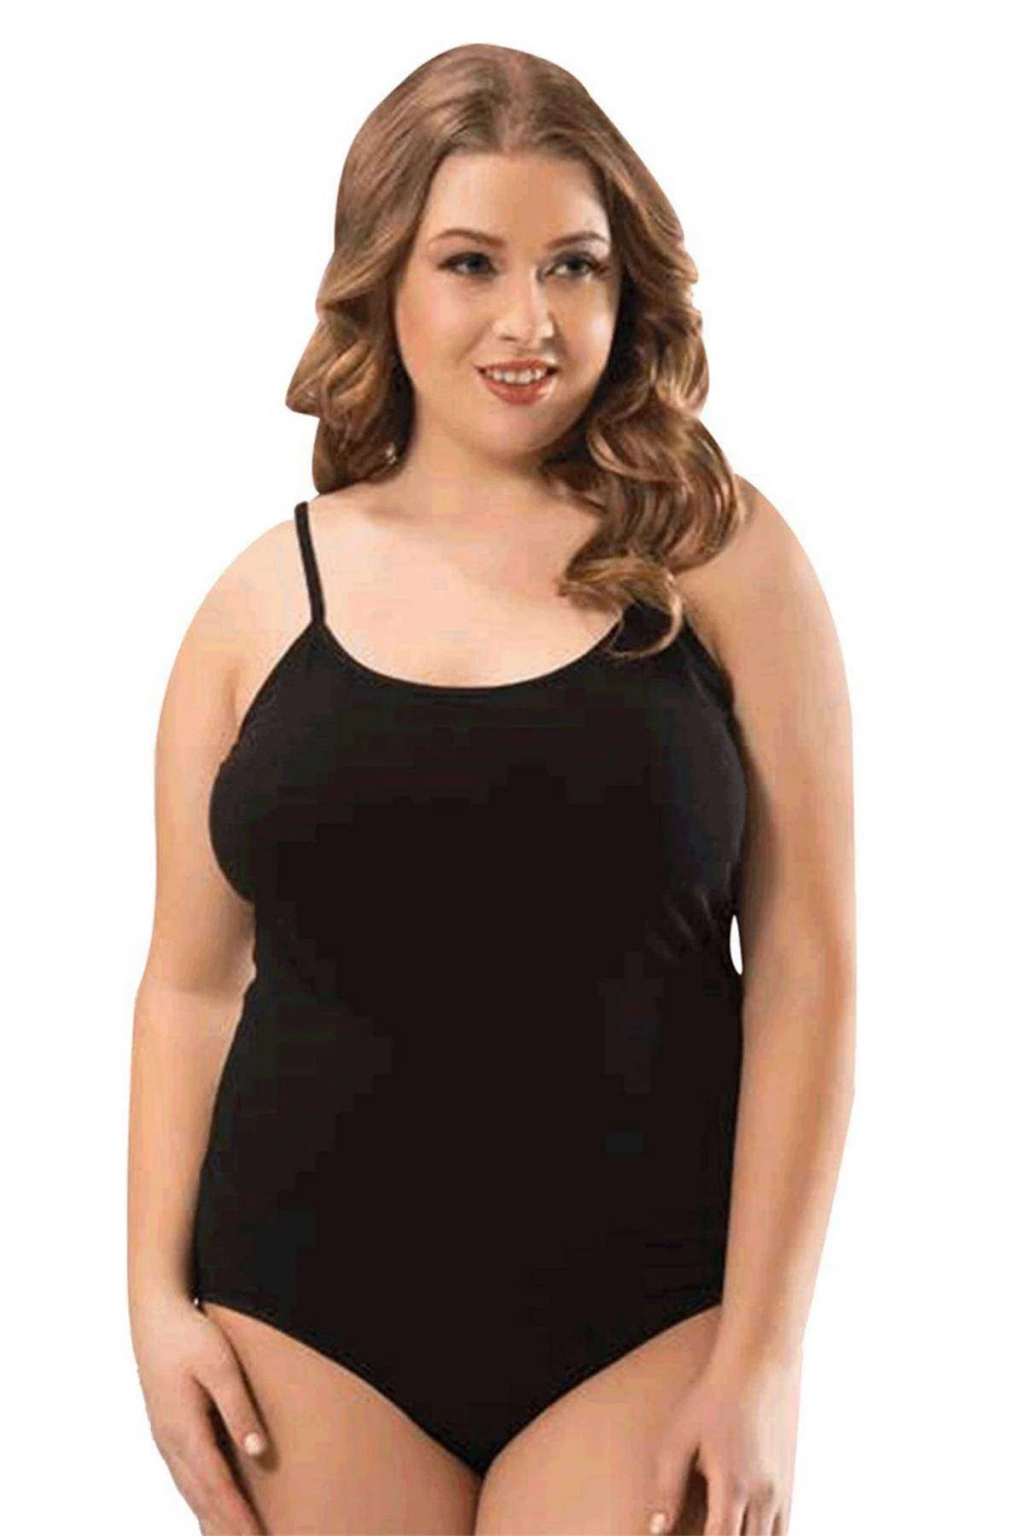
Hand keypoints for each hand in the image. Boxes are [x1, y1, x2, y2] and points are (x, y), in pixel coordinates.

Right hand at [132, 1290, 267, 1534]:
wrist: (154, 1314)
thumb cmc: (191, 1334)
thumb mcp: (221, 1366)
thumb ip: (238, 1409)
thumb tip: (258, 1452)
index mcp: (184, 1430)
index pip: (217, 1487)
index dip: (238, 1517)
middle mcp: (171, 1443)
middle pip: (202, 1498)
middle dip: (225, 1529)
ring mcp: (165, 1439)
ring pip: (190, 1492)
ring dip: (211, 1520)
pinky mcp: (166, 1430)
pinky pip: (185, 1477)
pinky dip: (200, 1501)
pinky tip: (210, 1509)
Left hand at [646, 1351, 800, 1534]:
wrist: (754, 1368)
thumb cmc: (712, 1400)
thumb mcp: (679, 1438)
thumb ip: (668, 1488)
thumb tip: (657, 1529)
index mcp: (732, 1485)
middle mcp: (761, 1495)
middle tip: (706, 1530)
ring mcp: (778, 1492)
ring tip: (725, 1529)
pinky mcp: (787, 1485)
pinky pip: (784, 1529)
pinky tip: (748, 1531)